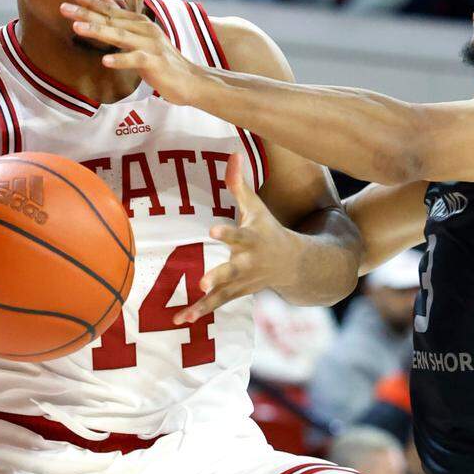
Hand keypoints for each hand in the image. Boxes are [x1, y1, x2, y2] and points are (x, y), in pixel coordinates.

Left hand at [60, 0, 204, 104]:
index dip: (92, 2)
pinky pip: (136, 59)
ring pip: (120, 36)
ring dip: (98, 31)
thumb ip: (124, 21)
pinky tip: (105, 61)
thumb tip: (107, 2)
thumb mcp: (143, 38)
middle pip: (111, 20)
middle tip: (64, 7)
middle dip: (86, 12)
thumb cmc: (163, 62)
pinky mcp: (155, 62)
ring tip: (77, 28)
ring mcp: (151, 45)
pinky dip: (121, 59)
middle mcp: (145, 30)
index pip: (111, 11)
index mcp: (140, 24)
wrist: (191, 80)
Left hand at [174, 152, 298, 324]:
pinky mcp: (236, 294)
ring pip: (223, 294)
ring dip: (205, 304)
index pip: (238, 235)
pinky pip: (217, 305)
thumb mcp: (256, 208)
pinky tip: (180, 321)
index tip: (212, 231)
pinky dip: (199, 313)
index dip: (226, 234)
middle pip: (232, 270)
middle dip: (218, 277)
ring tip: (186, 313)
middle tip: (202, 282)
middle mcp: (248, 263)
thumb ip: (240, 185)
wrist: (293, 264)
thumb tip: (233, 153)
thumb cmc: (267, 229)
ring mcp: (243, 282)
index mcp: (251, 239)